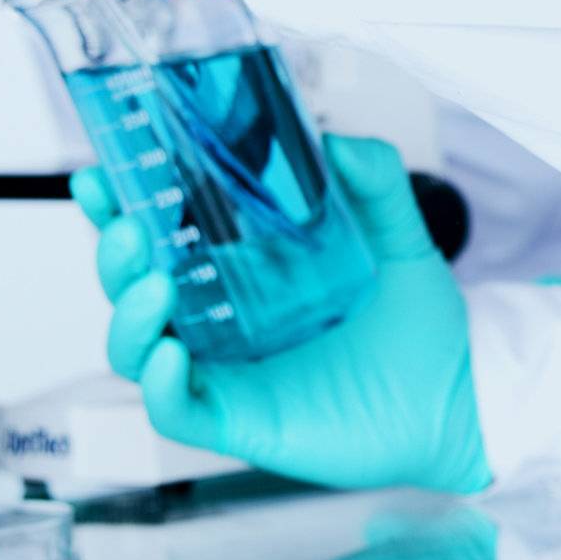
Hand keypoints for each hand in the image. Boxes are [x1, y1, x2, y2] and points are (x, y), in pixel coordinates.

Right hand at [73, 134, 492, 494]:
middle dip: (113, 256)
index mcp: (240, 270)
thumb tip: (336, 139)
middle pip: (131, 288)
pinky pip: (175, 410)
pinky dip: (161, 385)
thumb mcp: (396, 235)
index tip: (98, 177)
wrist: (462, 394)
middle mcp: (219, 319)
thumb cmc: (419, 322)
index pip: (158, 236)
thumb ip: (374, 182)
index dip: (117, 209)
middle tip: (128, 226)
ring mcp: (225, 371)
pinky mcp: (240, 420)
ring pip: (135, 349)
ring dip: (127, 315)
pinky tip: (174, 354)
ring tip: (156, 285)